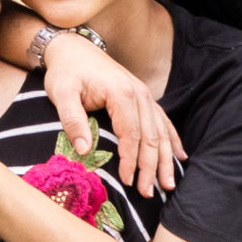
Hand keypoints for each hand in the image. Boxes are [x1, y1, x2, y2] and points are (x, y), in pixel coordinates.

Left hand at [40, 33, 181, 197]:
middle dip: (151, 167)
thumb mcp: (62, 94)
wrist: (73, 48)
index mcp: (121, 94)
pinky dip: (172, 140)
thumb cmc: (66, 72)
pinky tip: (180, 157)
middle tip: (147, 193)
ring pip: (161, 132)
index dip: (131, 161)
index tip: (127, 182)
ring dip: (165, 160)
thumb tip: (84, 151)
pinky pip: (163, 121)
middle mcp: (140, 94)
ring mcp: (145, 95)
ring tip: (168, 184)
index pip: (131, 134)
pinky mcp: (144, 97)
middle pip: (151, 137)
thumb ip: (73, 121)